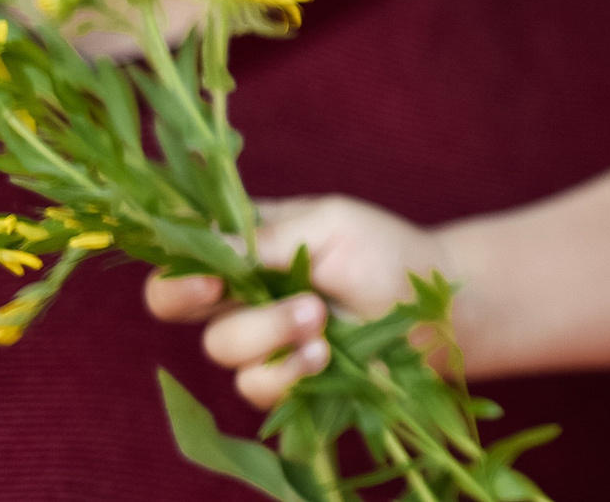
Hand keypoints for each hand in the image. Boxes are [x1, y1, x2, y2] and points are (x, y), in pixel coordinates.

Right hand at [143, 195, 453, 408]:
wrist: (432, 305)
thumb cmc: (381, 249)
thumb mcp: (329, 223)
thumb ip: (265, 238)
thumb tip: (206, 253)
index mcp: (241, 242)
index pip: (179, 255)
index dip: (178, 271)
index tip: (210, 282)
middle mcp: (237, 289)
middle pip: (178, 307)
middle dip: (234, 306)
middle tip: (297, 302)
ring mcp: (254, 336)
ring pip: (222, 348)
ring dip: (272, 335)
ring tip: (321, 318)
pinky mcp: (278, 377)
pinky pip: (254, 385)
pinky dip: (287, 370)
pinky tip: (324, 354)